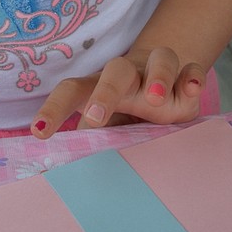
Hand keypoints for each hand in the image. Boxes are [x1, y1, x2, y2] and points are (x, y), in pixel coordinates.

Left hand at [30, 47, 205, 138]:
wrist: (167, 79)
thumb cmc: (129, 112)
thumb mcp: (111, 126)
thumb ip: (92, 141)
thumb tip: (62, 172)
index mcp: (101, 86)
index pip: (73, 91)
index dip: (54, 108)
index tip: (40, 132)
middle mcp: (130, 74)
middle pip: (116, 70)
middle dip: (105, 92)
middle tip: (95, 118)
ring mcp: (160, 72)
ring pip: (160, 59)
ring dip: (156, 77)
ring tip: (155, 100)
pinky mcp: (187, 78)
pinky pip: (191, 70)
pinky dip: (192, 77)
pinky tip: (192, 88)